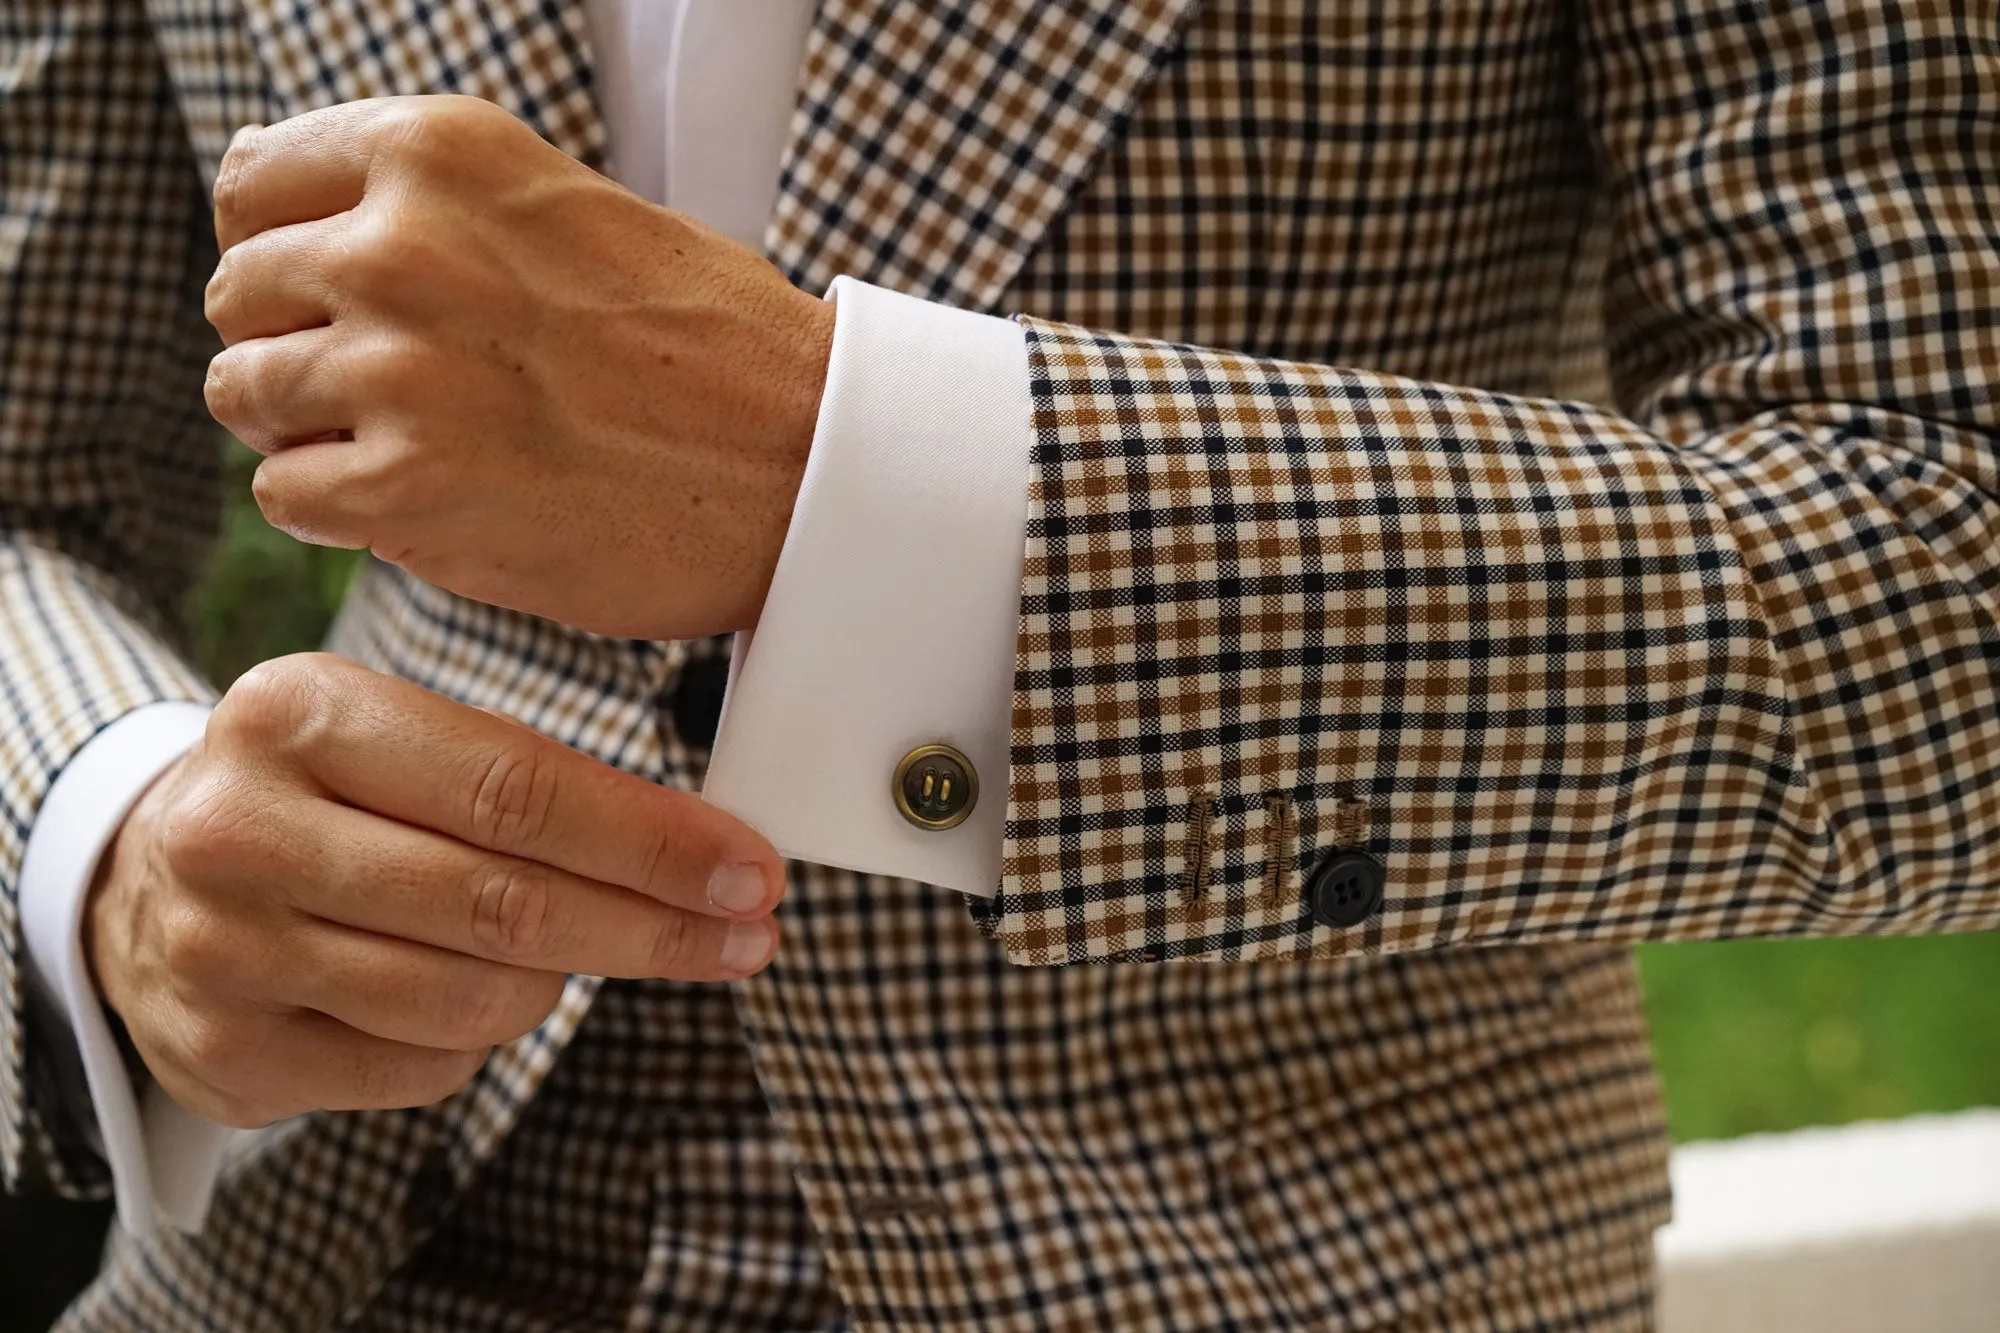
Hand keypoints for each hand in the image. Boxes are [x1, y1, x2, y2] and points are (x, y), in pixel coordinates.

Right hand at [85, 654, 785, 1127]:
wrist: (142, 879)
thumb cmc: (320, 798)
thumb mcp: (393, 739)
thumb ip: (525, 778)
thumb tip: (705, 850)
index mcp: (299, 715)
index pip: (516, 789)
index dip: (652, 841)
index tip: (750, 871)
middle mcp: (241, 829)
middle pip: (504, 903)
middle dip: (652, 926)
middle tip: (744, 934)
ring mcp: (222, 949)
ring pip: (469, 998)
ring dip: (561, 983)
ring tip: (587, 949)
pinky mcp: (225, 1050)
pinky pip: (420, 1069)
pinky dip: (479, 1040)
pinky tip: (477, 996)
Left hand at [202, 96, 835, 640]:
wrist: (812, 466)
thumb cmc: (714, 351)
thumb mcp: (570, 212)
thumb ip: (437, 210)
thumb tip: (297, 235)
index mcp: (441, 152)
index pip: (252, 185)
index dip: (284, 253)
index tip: (336, 301)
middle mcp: (402, 243)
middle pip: (239, 294)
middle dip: (297, 347)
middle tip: (393, 394)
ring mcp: (398, 366)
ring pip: (246, 394)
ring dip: (314, 432)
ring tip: (420, 449)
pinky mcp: (408, 485)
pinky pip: (285, 494)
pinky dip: (340, 510)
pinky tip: (429, 502)